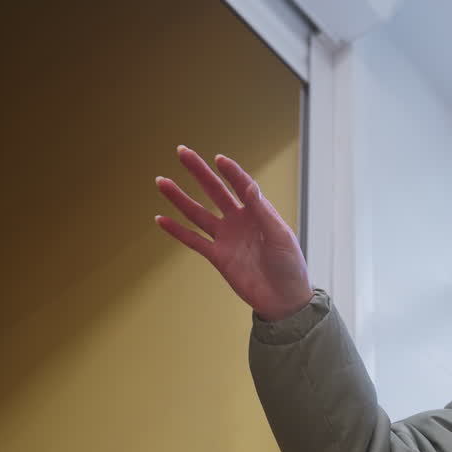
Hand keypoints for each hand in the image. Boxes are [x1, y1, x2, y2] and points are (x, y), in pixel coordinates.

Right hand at [155, 147, 312, 321]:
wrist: (284, 300)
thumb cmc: (290, 266)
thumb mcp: (280, 236)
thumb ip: (263, 211)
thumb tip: (249, 185)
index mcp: (259, 212)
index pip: (241, 184)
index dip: (230, 171)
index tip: (218, 159)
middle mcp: (239, 220)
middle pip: (214, 191)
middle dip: (198, 172)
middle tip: (181, 152)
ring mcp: (226, 238)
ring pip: (197, 213)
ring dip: (179, 198)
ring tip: (162, 182)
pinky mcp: (217, 257)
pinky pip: (193, 241)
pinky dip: (176, 231)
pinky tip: (160, 218)